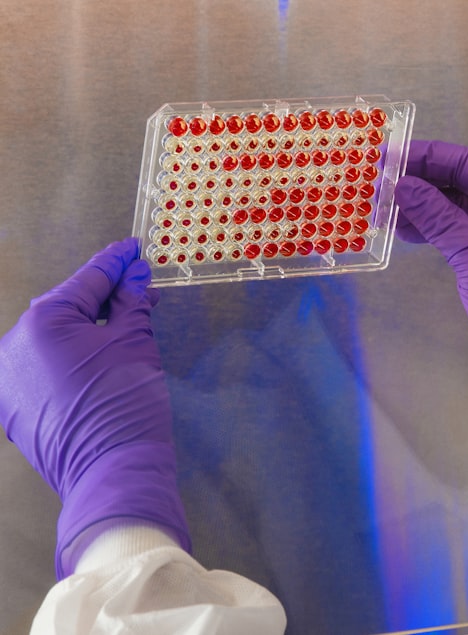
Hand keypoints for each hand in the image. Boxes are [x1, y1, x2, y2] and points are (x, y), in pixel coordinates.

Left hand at [0, 238, 189, 577]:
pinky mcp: (11, 406)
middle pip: (65, 308)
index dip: (116, 263)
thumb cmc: (127, 400)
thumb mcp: (136, 343)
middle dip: (102, 297)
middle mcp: (13, 343)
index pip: (87, 280)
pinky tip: (98, 359)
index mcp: (43, 321)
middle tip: (139, 290)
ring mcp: (7, 377)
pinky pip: (42, 368)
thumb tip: (135, 274)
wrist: (111, 471)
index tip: (133, 249)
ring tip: (123, 325)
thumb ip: (131, 303)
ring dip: (85, 329)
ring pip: (52, 339)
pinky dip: (69, 359)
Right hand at [395, 140, 467, 485]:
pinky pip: (456, 230)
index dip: (424, 157)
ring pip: (454, 206)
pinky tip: (401, 228)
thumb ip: (438, 217)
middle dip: (417, 182)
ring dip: (419, 206)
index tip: (384, 155)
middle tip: (373, 182)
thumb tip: (401, 185)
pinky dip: (431, 228)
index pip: (466, 163)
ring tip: (379, 207)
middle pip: (459, 181)